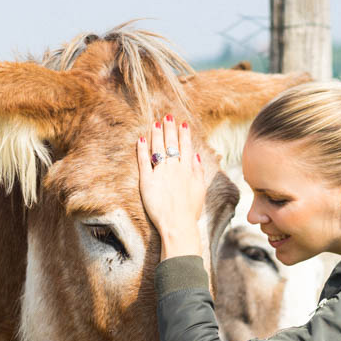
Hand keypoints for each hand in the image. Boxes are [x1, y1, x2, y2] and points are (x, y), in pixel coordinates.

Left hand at [136, 115, 205, 259]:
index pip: (186, 147)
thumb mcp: (200, 190)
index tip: (182, 123)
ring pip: (158, 149)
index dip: (184, 134)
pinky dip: (142, 150)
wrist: (178, 224)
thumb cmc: (190, 211)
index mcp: (188, 170)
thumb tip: (195, 156)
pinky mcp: (147, 181)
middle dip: (169, 128)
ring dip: (156, 134)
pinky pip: (143, 161)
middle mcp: (174, 168)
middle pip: (171, 144)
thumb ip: (198, 171)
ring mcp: (160, 173)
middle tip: (167, 116)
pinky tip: (140, 139)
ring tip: (154, 123)